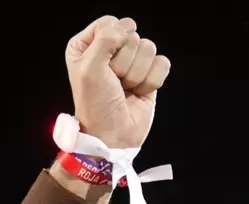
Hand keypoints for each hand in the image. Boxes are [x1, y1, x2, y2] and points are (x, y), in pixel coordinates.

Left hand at [64, 15, 171, 149]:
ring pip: (149, 48)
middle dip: (123, 63)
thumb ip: (105, 39)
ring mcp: (130, 61)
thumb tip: (128, 26)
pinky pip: (162, 63)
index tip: (100, 69)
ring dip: (136, 74)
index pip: (109, 23)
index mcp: (86, 46)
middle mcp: (108, 50)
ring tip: (124, 89)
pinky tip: (137, 93)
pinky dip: (151, 81)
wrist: (112, 135)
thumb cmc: (95, 105)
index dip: (109, 45)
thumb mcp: (89, 69)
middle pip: (131, 35)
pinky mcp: (149, 72)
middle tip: (113, 83)